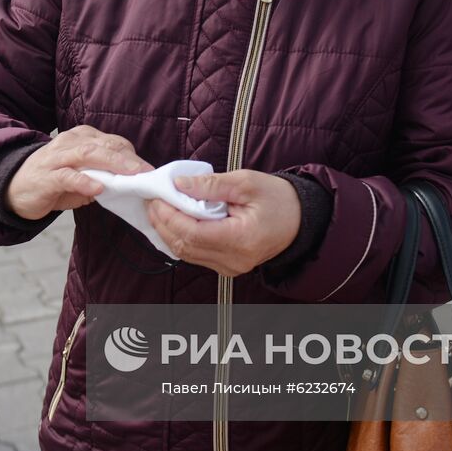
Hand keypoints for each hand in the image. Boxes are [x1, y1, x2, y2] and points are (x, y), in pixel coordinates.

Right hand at [5, 126, 152, 221]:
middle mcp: (70, 142)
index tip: (149, 170)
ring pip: (89, 154)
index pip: (113, 142)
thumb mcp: (81, 176)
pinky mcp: (47, 176)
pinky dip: (84, 181)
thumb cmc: (52, 181)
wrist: (12, 187)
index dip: (132, 155)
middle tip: (147, 172)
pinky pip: (68, 176)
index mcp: (82, 138)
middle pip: (105, 145)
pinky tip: (98, 187)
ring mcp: (57, 157)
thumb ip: (102, 175)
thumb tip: (127, 184)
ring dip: (113, 164)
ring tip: (131, 175)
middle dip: (129, 158)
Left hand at [146, 170, 300, 276]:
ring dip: (168, 232)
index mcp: (241, 239)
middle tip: (151, 201)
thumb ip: (211, 185)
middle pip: (184, 246)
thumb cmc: (278, 199)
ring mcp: (230, 267)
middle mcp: (234, 260)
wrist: (300, 220)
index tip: (156, 197)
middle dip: (163, 223)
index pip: (192, 233)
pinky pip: (195, 255)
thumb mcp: (246, 182)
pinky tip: (172, 222)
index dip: (169, 216)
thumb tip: (179, 184)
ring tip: (158, 208)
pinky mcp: (227, 266)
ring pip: (186, 254)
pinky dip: (180, 238)